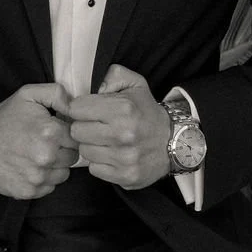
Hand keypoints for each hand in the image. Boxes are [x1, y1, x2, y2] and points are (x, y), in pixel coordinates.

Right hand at [0, 82, 79, 199]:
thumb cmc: (4, 118)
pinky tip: (29, 167)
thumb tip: (75, 106)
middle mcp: (46, 157)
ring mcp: (37, 177)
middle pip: (72, 157)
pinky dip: (43, 179)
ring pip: (63, 174)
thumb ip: (57, 94)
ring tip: (36, 155)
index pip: (78, 138)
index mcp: (50, 132)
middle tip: (44, 143)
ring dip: (54, 166)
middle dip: (62, 150)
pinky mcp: (28, 191)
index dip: (67, 134)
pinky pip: (49, 187)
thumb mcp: (29, 94)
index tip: (56, 132)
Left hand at [67, 65, 170, 189]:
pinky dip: (100, 162)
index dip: (80, 108)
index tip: (89, 110)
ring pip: (83, 151)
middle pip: (76, 131)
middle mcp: (123, 134)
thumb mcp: (134, 84)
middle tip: (97, 126)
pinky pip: (94, 169)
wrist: (175, 142)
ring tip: (105, 140)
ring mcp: (124, 158)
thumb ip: (111, 75)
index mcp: (123, 109)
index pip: (76, 108)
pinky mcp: (125, 176)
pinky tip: (111, 154)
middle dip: (84, 126)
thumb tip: (91, 86)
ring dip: (91, 145)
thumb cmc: (147, 112)